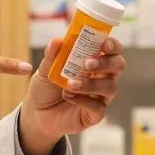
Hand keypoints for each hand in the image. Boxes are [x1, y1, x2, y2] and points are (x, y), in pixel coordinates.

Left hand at [17, 37, 125, 154]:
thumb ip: (52, 55)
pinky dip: (83, 100)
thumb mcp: (44, 69)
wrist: (36, 113)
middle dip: (105, 62)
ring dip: (91, 83)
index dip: (112, 44)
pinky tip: (68, 96)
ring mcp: (101, 96)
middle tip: (87, 64)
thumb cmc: (46, 87)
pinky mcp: (95, 114)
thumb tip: (57, 40)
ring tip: (70, 84)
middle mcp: (102, 77)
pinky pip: (98, 107)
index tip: (104, 44)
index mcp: (94, 60)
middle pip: (118, 65)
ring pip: (110, 87)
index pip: (112, 49)